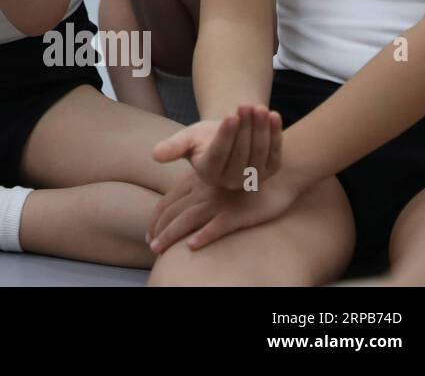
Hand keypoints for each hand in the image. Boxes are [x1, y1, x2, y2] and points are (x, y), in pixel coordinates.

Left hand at [146, 165, 305, 255]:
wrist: (275, 176)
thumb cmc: (242, 182)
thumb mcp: (215, 182)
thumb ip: (197, 191)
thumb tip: (181, 209)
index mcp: (194, 182)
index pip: (168, 202)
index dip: (156, 219)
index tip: (149, 233)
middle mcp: (203, 191)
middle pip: (173, 211)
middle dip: (159, 230)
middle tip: (151, 246)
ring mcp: (219, 202)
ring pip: (188, 219)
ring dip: (171, 235)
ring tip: (159, 249)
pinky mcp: (237, 213)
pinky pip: (217, 225)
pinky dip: (203, 235)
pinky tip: (191, 246)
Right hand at [153, 104, 282, 189]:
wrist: (226, 138)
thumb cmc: (202, 138)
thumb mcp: (187, 138)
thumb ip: (173, 147)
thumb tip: (155, 155)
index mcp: (209, 174)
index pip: (218, 155)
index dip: (226, 136)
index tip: (230, 116)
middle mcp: (232, 182)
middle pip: (241, 153)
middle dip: (245, 128)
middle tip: (245, 105)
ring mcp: (253, 178)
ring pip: (259, 152)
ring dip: (261, 129)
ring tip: (259, 107)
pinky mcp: (270, 171)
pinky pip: (275, 153)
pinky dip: (276, 134)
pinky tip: (274, 116)